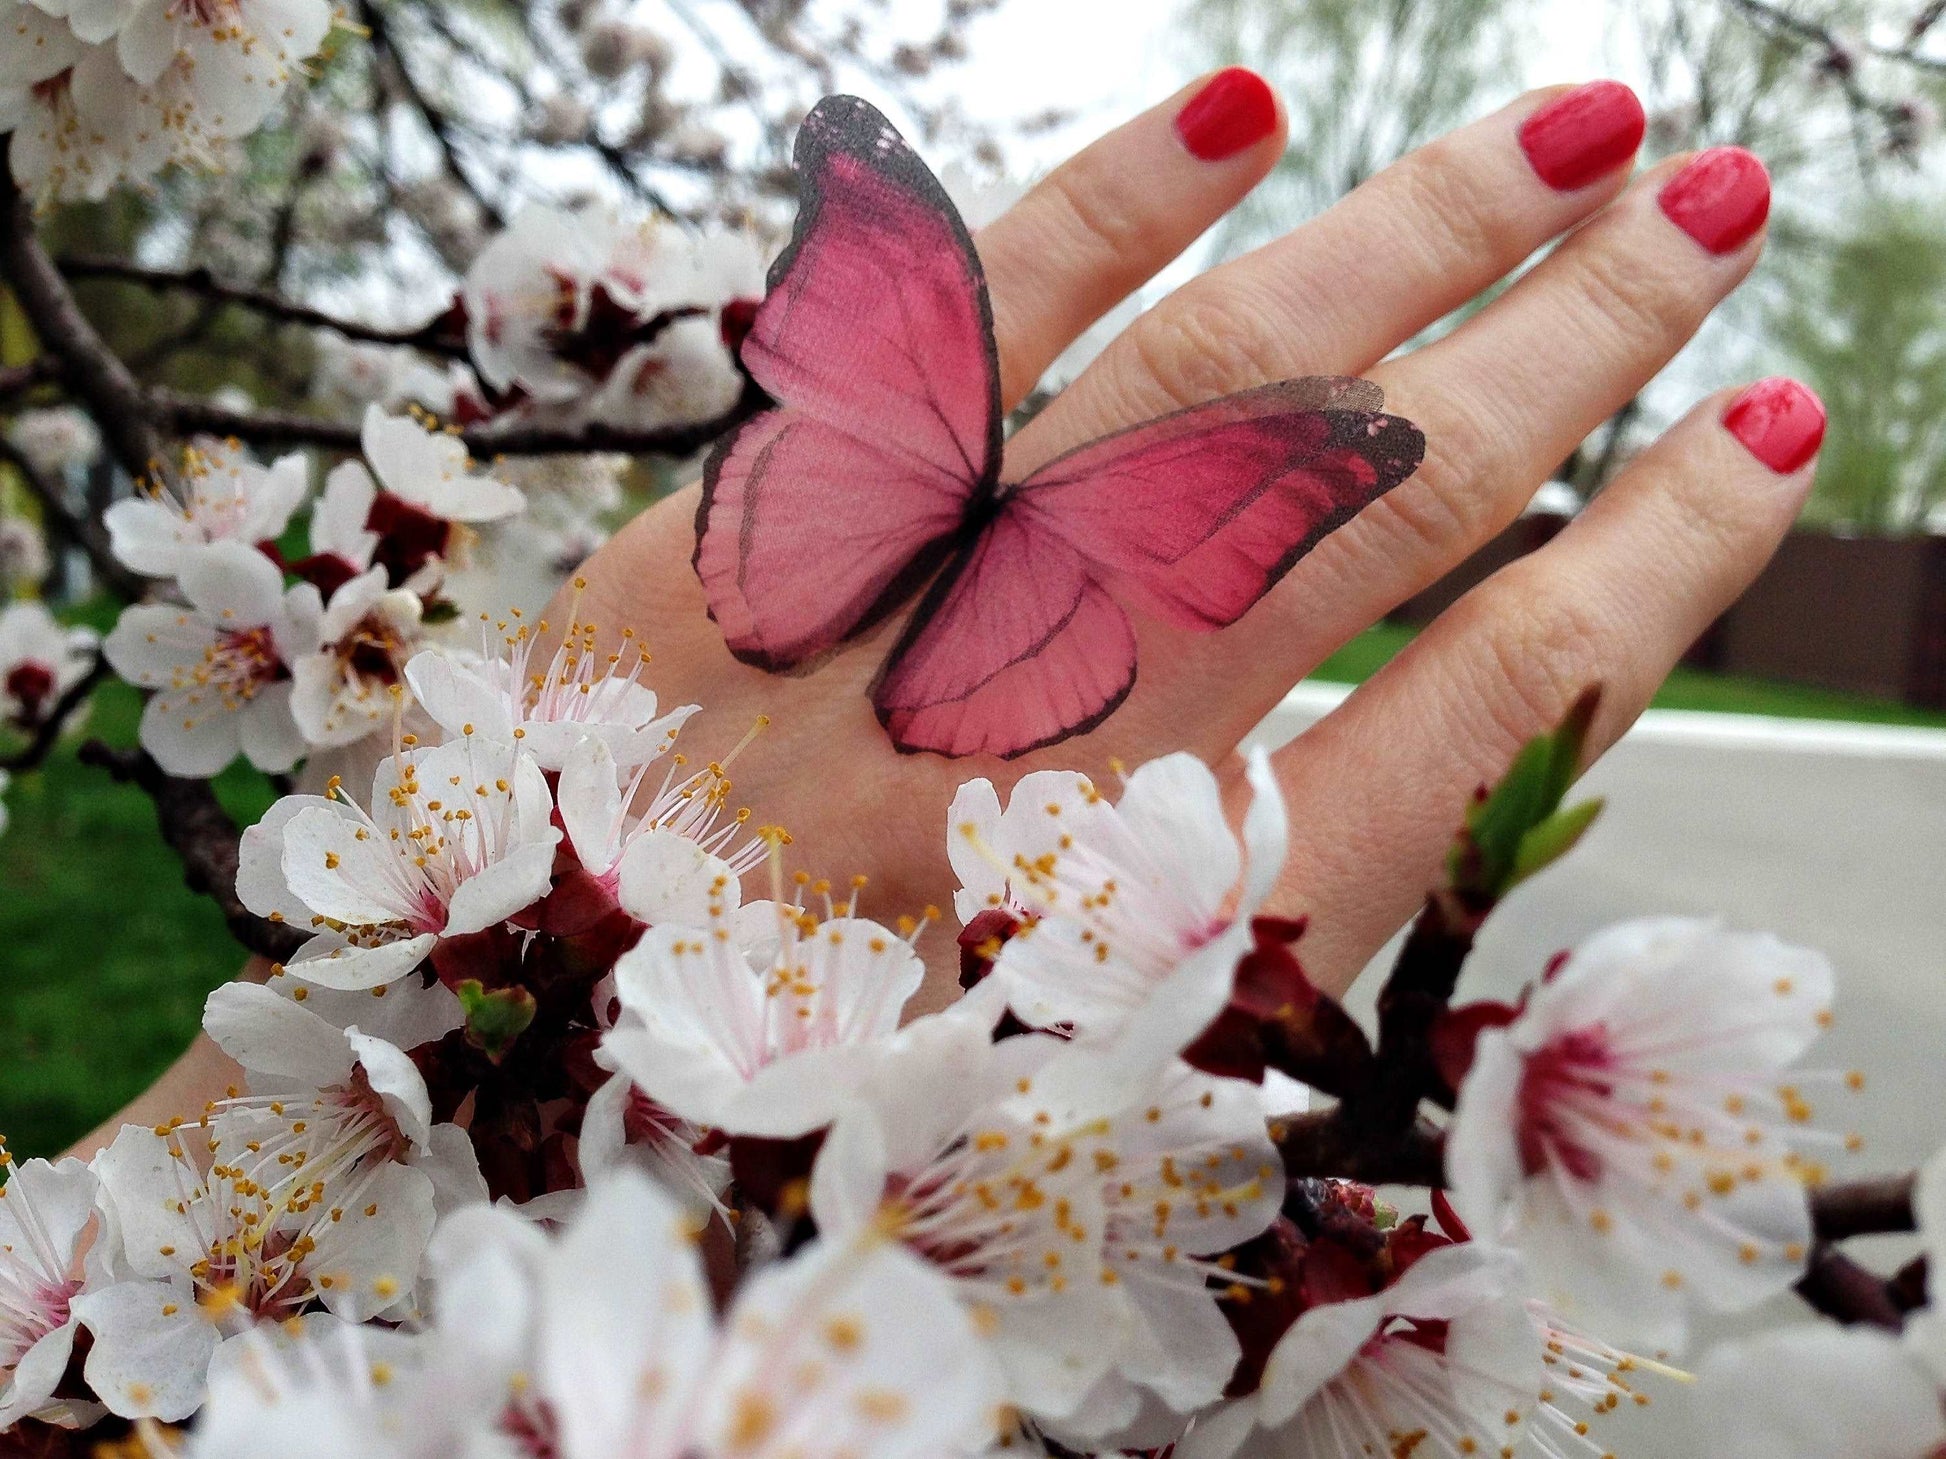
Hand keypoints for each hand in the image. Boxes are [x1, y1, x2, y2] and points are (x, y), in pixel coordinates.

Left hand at [569, 72, 1815, 1007]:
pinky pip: (937, 352)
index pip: (1478, 720)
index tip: (1763, 445)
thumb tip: (1487, 702)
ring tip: (1577, 138)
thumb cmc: (845, 1089)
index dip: (1650, 569)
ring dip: (1405, 250)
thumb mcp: (1106, 1060)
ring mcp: (897, 635)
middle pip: (1369, 519)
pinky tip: (1240, 112)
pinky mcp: (743, 541)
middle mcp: (1056, 774)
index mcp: (1166, 944)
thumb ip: (1287, 894)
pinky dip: (1092, 219)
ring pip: (1198, 401)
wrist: (532, 1074)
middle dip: (1567, 354)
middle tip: (1716, 220)